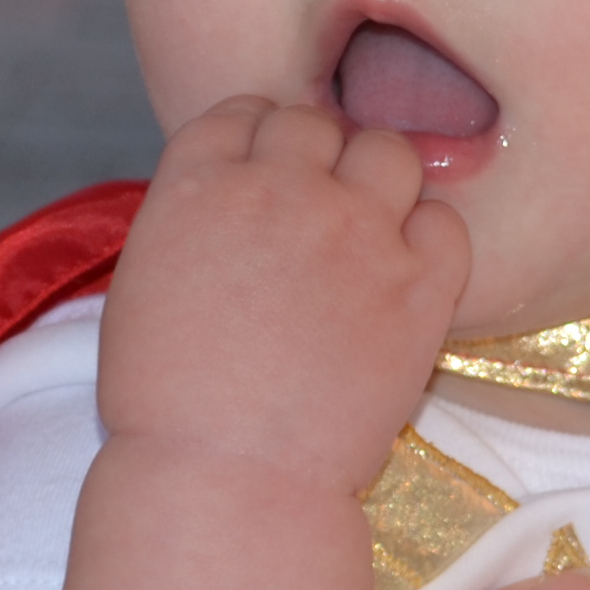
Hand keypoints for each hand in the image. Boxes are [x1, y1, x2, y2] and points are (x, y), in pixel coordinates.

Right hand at [98, 96, 469, 496]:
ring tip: (366, 233)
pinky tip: (405, 275)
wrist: (229, 476)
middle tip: (312, 213)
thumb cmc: (166, 400)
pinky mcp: (418, 283)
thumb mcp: (143, 285)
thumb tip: (233, 204)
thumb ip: (192, 222)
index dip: (255, 141)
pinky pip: (445, 222)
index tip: (263, 175)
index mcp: (198, 185)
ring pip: (388, 152)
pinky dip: (429, 239)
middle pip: (314, 125)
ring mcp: (356, 231)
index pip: (241, 114)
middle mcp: (281, 189)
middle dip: (313, 158)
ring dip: (376, 181)